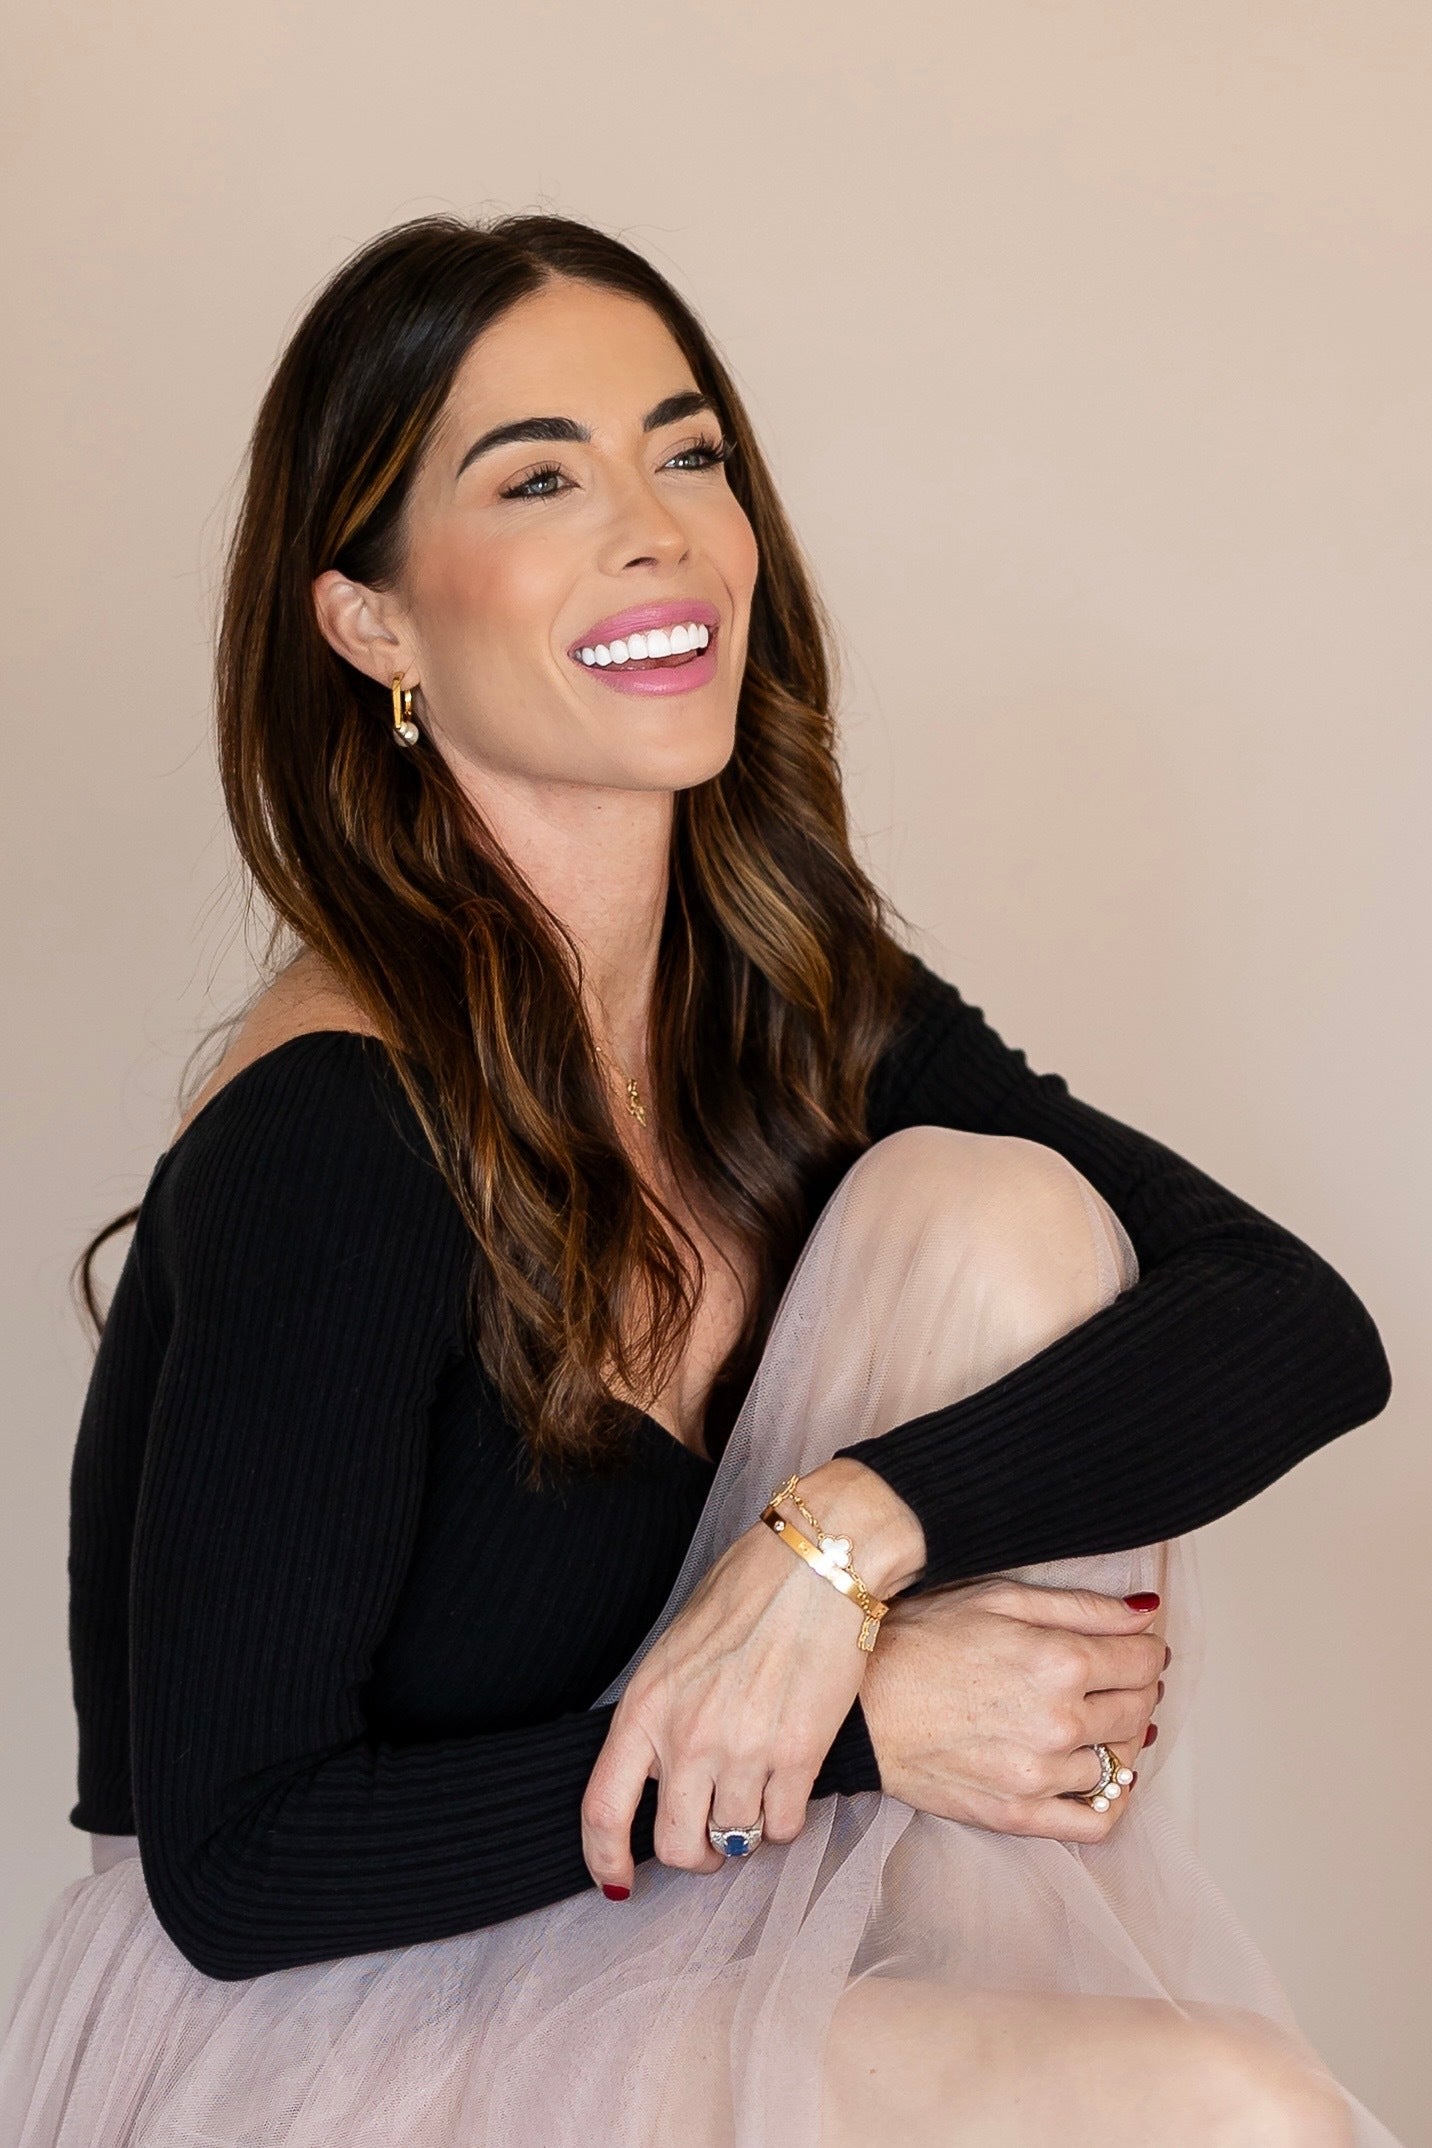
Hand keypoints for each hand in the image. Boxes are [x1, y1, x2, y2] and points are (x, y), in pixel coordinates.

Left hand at [581, 1460, 924, 1895]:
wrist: (818, 1563)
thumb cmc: (747, 1593)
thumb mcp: (676, 1649)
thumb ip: (663, 1713)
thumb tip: (664, 1770)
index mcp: (646, 1706)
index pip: (603, 1809)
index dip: (604, 1859)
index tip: (617, 1882)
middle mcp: (687, 1737)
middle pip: (675, 1845)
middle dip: (694, 1854)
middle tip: (711, 1839)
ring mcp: (743, 1750)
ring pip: (735, 1840)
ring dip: (745, 1831)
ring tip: (756, 1797)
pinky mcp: (799, 1754)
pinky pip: (785, 1825)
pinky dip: (785, 1819)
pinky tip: (787, 1786)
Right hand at [858, 1577, 1165, 1842]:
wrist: (859, 1705)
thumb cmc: (919, 1640)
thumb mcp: (998, 1598)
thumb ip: (1080, 1606)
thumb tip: (1145, 1612)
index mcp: (1059, 1660)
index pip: (1143, 1660)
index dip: (1144, 1650)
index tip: (1132, 1648)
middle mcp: (1059, 1721)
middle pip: (1139, 1710)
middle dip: (1137, 1690)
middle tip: (1117, 1680)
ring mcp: (1040, 1774)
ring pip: (1121, 1764)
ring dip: (1120, 1740)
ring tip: (1092, 1722)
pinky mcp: (1018, 1814)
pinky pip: (1096, 1822)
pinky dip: (1110, 1801)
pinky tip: (1095, 1777)